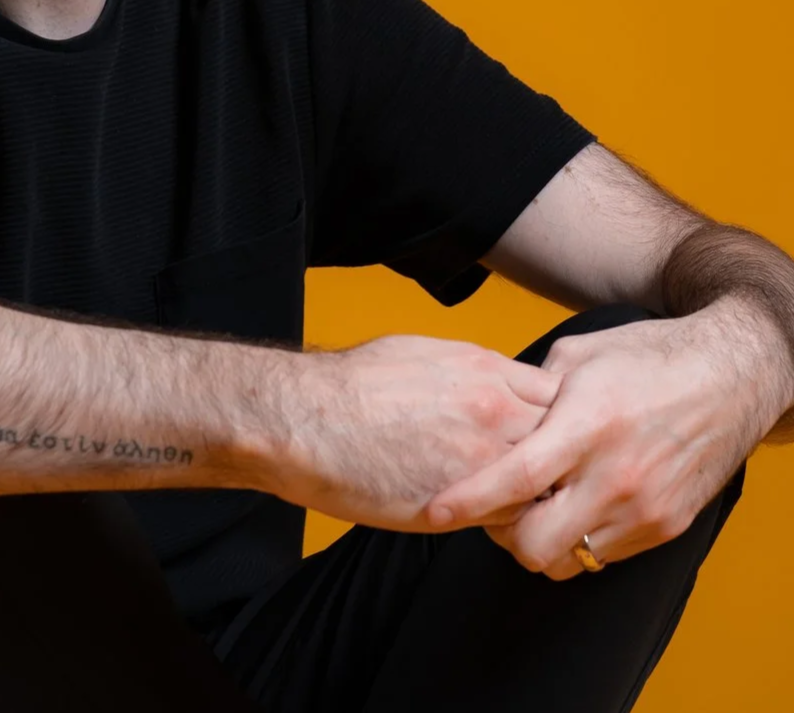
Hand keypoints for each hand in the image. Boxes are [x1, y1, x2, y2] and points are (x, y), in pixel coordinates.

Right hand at [268, 333, 561, 529]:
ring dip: (543, 495)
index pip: (560, 394)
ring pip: (550, 484)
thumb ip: (473, 372)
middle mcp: (496, 409)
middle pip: (568, 438)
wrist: (308, 420)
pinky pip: (514, 519)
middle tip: (557, 475)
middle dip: (567, 457)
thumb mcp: (423, 354)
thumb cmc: (353, 385)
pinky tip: (495, 521)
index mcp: (486, 369)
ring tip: (533, 505)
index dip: (562, 417)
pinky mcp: (464, 504)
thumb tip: (492, 380)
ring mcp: (484, 457)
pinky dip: (513, 523)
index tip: (554, 433)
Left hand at [424, 302, 783, 579]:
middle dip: (502, 535)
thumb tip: (489, 412)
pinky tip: (573, 506)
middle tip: (492, 510)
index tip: (435, 510)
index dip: (469, 500)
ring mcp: (645, 508)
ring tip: (533, 508)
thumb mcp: (578, 357)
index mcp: (588, 424)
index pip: (516, 478)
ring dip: (541, 542)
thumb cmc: (647, 357)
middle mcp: (617, 475)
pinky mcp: (667, 526)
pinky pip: (604, 555)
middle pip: (536, 543)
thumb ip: (531, 391)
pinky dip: (579, 539)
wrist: (731, 375)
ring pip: (570, 560)